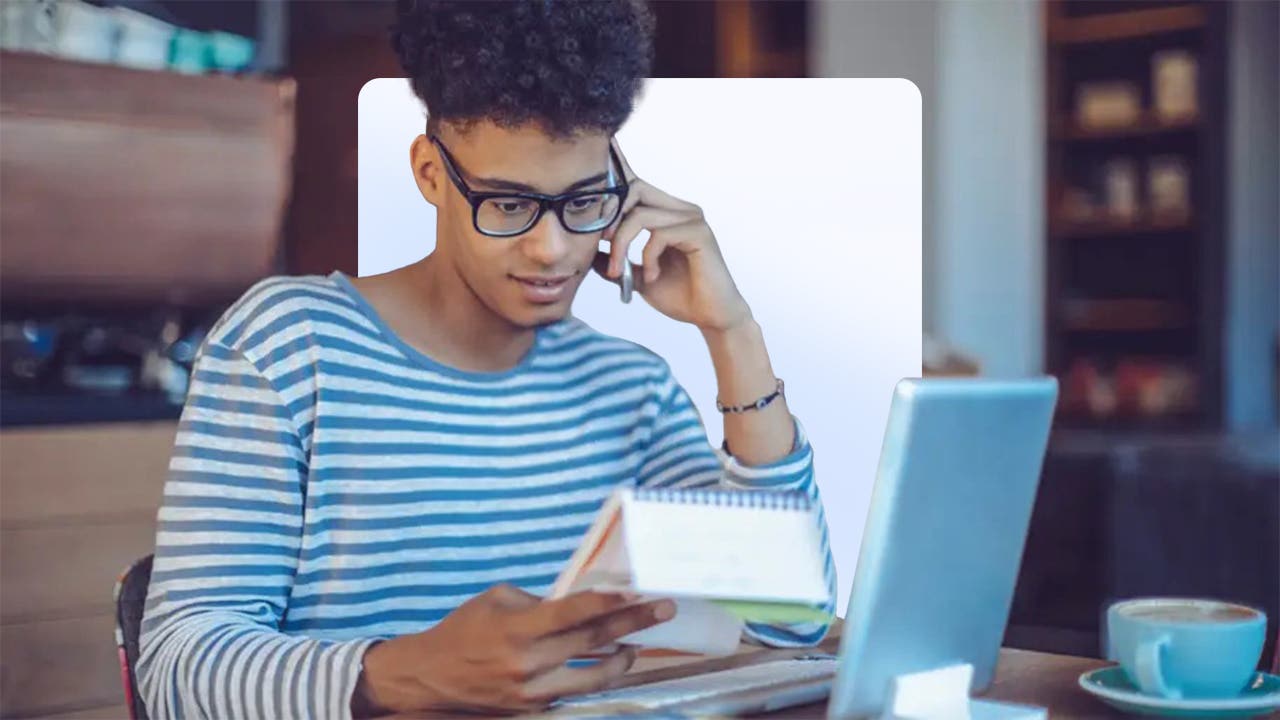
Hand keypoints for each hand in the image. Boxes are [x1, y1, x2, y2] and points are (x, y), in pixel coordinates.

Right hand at [351, 585, 675, 714]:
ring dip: (623, 659)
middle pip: (594, 642)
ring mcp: (534, 691)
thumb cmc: (464, 629)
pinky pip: (575, 691)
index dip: (609, 601)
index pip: (574, 613)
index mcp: (518, 628)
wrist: (431, 677)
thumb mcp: (497, 599)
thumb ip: (539, 601)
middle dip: (633, 623)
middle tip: (663, 609)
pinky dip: (595, 677)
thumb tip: (578, 602)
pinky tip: (609, 664)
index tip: (638, 590)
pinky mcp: (534, 709)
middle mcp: (529, 663)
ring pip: (595, 676)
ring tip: (638, 645)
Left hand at [595, 138, 752, 332]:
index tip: (590, 228)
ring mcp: (692, 219)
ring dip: (622, 246)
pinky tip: (651, 277)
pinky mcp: (699, 234)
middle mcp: (680, 209)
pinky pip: (659, 234)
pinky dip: (647, 257)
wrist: (710, 317)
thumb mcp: (636, 277)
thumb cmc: (679, 295)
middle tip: (600, 246)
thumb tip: (587, 253)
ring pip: (640, 215)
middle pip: (633, 189)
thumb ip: (616, 261)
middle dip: (610, 218)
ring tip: (620, 273)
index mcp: (667, 213)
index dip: (608, 198)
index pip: (633, 187)